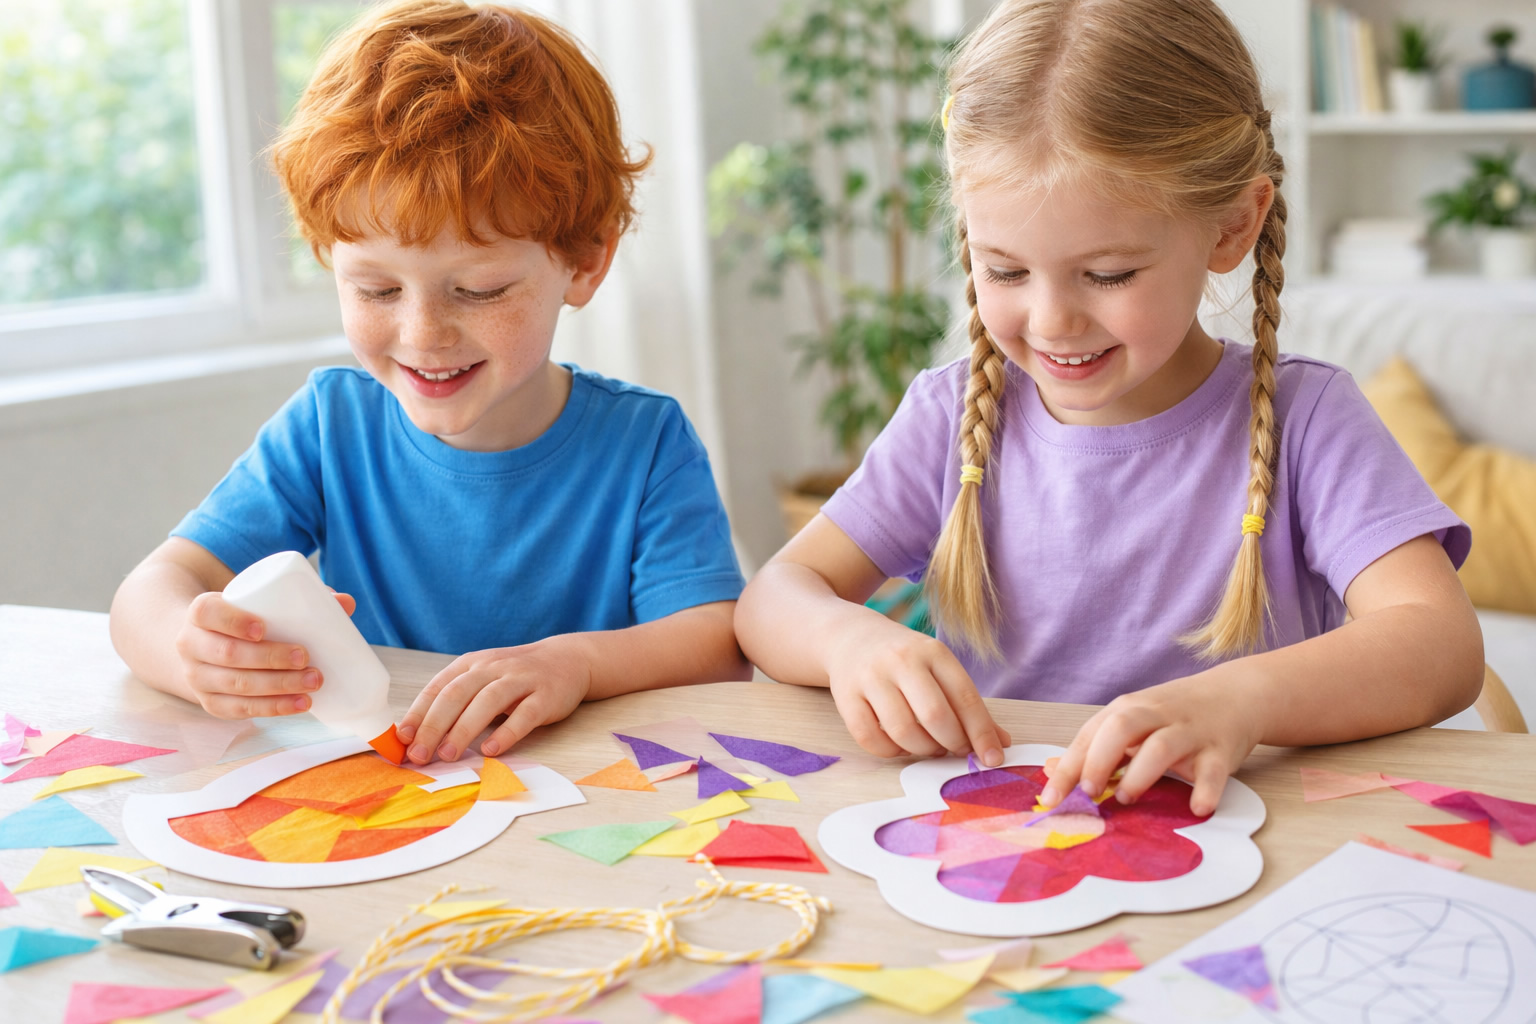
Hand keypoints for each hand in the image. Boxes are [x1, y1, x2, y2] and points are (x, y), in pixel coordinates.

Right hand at [173, 589, 356, 718]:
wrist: (202, 643)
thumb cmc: (241, 619)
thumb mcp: (257, 602)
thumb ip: (298, 598)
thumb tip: (346, 602)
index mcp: (200, 613)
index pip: (207, 613)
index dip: (233, 620)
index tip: (263, 628)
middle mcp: (191, 645)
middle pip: (226, 654)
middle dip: (269, 658)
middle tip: (306, 657)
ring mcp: (198, 677)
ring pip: (235, 685)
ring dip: (278, 686)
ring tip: (313, 682)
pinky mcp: (211, 702)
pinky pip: (239, 709)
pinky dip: (272, 708)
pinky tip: (298, 704)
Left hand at [396, 636, 592, 763]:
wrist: (568, 660)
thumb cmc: (516, 676)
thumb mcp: (483, 679)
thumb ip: (456, 702)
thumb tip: (419, 737)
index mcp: (472, 665)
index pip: (438, 687)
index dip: (419, 713)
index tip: (402, 739)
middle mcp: (493, 668)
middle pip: (457, 694)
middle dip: (434, 726)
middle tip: (419, 755)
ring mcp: (521, 680)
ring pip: (487, 702)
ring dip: (464, 729)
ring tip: (448, 755)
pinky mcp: (545, 696)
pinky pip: (524, 715)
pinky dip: (507, 733)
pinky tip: (491, 750)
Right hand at [825, 613, 1010, 764]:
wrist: (850, 637)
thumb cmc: (904, 660)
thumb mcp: (939, 669)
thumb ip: (967, 705)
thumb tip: (999, 744)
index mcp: (932, 652)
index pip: (964, 696)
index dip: (981, 732)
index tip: (992, 758)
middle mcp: (901, 661)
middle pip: (934, 716)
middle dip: (951, 743)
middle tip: (954, 749)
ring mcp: (870, 677)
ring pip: (903, 732)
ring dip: (922, 750)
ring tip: (928, 745)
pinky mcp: (846, 696)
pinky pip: (871, 739)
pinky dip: (890, 751)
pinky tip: (898, 744)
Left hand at [1040, 669, 1265, 816]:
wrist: (1236, 694)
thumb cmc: (1173, 715)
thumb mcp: (1131, 723)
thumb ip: (1094, 747)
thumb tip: (1051, 769)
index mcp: (1128, 710)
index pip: (1090, 734)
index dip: (1069, 767)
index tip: (1050, 798)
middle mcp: (1156, 716)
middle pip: (1121, 729)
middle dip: (1099, 760)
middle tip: (1087, 793)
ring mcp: (1189, 731)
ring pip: (1161, 746)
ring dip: (1140, 774)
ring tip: (1127, 799)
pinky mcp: (1221, 749)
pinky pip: (1214, 770)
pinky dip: (1206, 790)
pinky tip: (1197, 808)